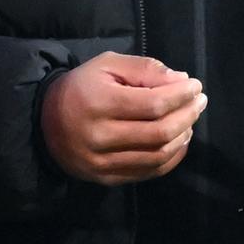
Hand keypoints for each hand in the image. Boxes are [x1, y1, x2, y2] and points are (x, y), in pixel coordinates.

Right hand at [40, 51, 206, 185]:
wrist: (43, 121)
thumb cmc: (81, 87)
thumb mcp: (108, 65)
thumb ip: (144, 69)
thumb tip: (180, 79)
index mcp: (100, 103)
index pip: (154, 104)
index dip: (181, 95)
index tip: (195, 85)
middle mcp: (100, 136)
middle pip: (159, 132)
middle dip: (187, 115)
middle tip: (200, 102)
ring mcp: (102, 162)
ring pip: (157, 155)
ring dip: (182, 137)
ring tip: (190, 120)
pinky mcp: (106, 178)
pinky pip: (148, 172)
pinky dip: (171, 158)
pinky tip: (179, 141)